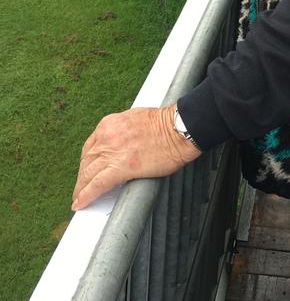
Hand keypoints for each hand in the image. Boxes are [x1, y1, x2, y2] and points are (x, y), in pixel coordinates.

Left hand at [71, 105, 200, 210]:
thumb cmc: (165, 124)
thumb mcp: (135, 118)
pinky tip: (80, 204)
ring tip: (79, 198)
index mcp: (109, 124)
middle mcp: (106, 137)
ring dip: (81, 188)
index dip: (87, 161)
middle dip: (83, 175)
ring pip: (88, 174)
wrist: (178, 129)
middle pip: (86, 161)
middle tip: (82, 187)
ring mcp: (111, 152)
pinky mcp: (120, 168)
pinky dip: (86, 196)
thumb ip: (123, 130)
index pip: (91, 146)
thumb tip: (121, 142)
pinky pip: (97, 185)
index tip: (87, 169)